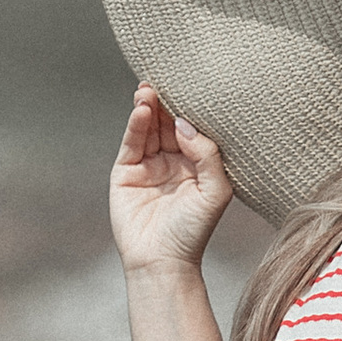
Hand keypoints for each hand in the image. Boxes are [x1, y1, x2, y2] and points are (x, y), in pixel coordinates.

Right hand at [110, 84, 233, 273]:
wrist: (163, 260)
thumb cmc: (194, 230)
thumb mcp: (215, 190)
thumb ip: (207, 154)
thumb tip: (184, 123)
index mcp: (197, 163)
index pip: (192, 128)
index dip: (190, 108)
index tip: (192, 86)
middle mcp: (173, 160)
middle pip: (168, 122)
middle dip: (167, 102)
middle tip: (166, 79)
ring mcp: (148, 165)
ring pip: (149, 128)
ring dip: (149, 107)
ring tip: (149, 90)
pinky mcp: (126, 171)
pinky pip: (132, 142)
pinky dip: (136, 124)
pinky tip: (142, 109)